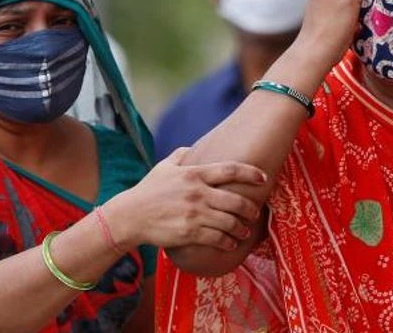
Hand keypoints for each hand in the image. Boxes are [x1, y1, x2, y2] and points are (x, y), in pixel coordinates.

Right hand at [103, 148, 269, 250]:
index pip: (230, 170)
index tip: (263, 178)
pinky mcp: (190, 233)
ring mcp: (195, 214)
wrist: (129, 216)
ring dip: (242, 228)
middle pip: (236, 201)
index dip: (250, 173)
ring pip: (230, 222)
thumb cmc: (148, 191)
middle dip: (250, 209)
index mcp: (194, 174)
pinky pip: (217, 238)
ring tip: (245, 231)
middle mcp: (198, 193)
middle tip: (255, 212)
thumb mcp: (163, 167)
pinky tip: (231, 244)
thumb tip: (189, 148)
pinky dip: (228, 242)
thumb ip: (180, 156)